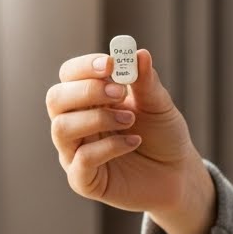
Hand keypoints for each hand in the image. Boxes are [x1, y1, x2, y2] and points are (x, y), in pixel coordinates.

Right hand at [45, 49, 215, 233]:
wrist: (177, 173)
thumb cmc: (162, 135)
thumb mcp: (158, 104)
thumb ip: (146, 81)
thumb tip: (138, 53)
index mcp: (88, 99)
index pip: (69, 75)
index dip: (85, 67)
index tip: (111, 63)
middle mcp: (75, 123)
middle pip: (55, 99)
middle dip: (86, 91)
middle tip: (119, 92)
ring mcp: (75, 152)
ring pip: (62, 128)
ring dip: (97, 118)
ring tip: (130, 120)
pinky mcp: (83, 180)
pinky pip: (82, 160)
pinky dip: (109, 147)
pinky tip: (134, 141)